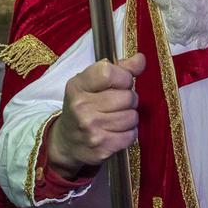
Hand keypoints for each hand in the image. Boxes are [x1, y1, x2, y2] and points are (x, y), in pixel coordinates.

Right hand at [47, 53, 144, 179]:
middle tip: (118, 103)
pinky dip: (129, 133)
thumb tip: (141, 59)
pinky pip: (131, 135)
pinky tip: (116, 131)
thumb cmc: (83, 106)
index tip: (121, 82)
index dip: (123, 77)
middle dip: (129, 99)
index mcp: (78, 86)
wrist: (65, 142)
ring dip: (130, 116)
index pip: (108, 72)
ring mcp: (91, 129)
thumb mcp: (92, 83)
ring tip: (117, 117)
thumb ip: (119, 69)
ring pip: (132, 117)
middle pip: (127, 97)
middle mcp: (82, 107)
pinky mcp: (101, 148)